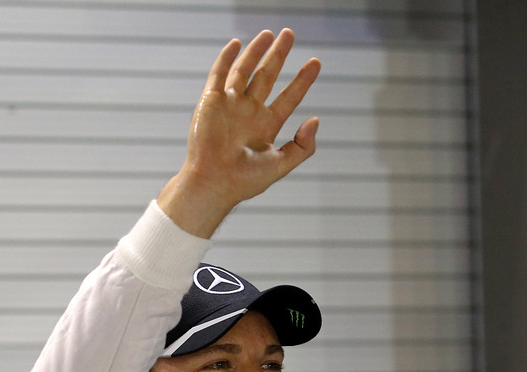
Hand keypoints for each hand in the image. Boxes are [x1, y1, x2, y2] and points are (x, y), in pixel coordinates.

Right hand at [157, 28, 320, 237]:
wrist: (214, 183)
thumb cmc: (245, 180)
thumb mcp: (281, 164)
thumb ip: (303, 146)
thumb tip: (315, 120)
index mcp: (266, 125)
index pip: (289, 97)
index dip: (302, 80)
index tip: (316, 63)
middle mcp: (249, 112)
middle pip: (268, 76)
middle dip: (279, 55)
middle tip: (290, 34)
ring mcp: (230, 104)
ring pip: (245, 70)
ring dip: (257, 51)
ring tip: (269, 33)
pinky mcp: (211, 101)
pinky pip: (219, 74)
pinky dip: (227, 58)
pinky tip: (238, 44)